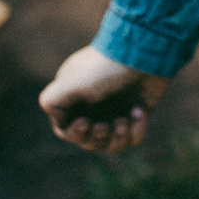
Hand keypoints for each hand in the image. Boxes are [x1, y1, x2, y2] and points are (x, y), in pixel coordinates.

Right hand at [38, 44, 167, 152]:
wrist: (146, 54)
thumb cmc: (106, 68)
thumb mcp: (73, 83)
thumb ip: (53, 100)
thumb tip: (54, 116)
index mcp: (74, 97)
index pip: (66, 129)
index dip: (75, 133)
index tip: (86, 122)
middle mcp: (94, 106)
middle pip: (89, 141)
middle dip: (98, 137)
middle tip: (106, 124)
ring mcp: (116, 110)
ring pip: (111, 143)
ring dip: (117, 137)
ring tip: (125, 119)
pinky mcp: (137, 114)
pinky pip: (133, 137)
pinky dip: (137, 130)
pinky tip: (140, 112)